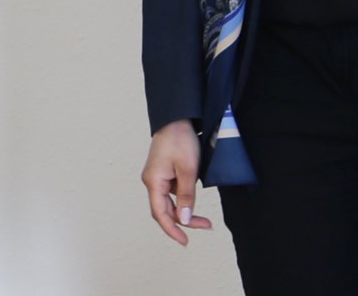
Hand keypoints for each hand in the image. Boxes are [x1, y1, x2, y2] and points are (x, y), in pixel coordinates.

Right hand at [141, 120, 211, 245]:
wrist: (176, 117)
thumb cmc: (180, 139)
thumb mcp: (188, 170)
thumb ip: (186, 196)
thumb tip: (184, 219)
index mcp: (154, 182)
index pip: (161, 214)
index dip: (172, 230)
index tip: (185, 241)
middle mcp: (152, 181)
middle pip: (165, 210)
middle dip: (184, 221)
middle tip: (205, 226)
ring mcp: (156, 176)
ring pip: (169, 201)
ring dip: (185, 210)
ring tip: (204, 217)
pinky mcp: (162, 171)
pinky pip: (172, 191)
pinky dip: (184, 198)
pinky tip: (194, 196)